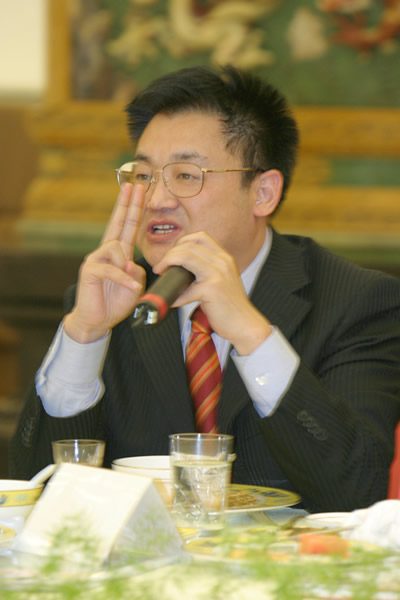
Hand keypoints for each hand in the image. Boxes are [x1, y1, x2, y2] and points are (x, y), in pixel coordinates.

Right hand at [64, 184, 145, 341]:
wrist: (97, 321)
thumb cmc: (116, 302)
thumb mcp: (135, 285)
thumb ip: (137, 271)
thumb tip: (130, 263)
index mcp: (119, 253)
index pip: (128, 226)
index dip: (134, 208)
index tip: (139, 190)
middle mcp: (106, 252)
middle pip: (118, 223)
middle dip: (127, 204)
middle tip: (133, 186)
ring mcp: (96, 259)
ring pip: (116, 248)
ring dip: (125, 266)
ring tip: (129, 283)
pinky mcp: (90, 271)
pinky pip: (111, 269)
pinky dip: (124, 279)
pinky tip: (131, 286)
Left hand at [153, 232, 271, 354]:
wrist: (245, 324)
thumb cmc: (230, 306)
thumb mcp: (223, 279)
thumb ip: (208, 269)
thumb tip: (181, 268)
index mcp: (225, 258)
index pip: (200, 236)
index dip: (181, 242)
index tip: (172, 255)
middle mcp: (222, 262)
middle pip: (188, 245)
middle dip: (169, 254)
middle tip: (161, 267)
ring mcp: (217, 274)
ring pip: (184, 257)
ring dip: (167, 263)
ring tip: (162, 274)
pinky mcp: (211, 290)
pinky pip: (185, 288)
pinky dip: (175, 295)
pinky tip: (173, 301)